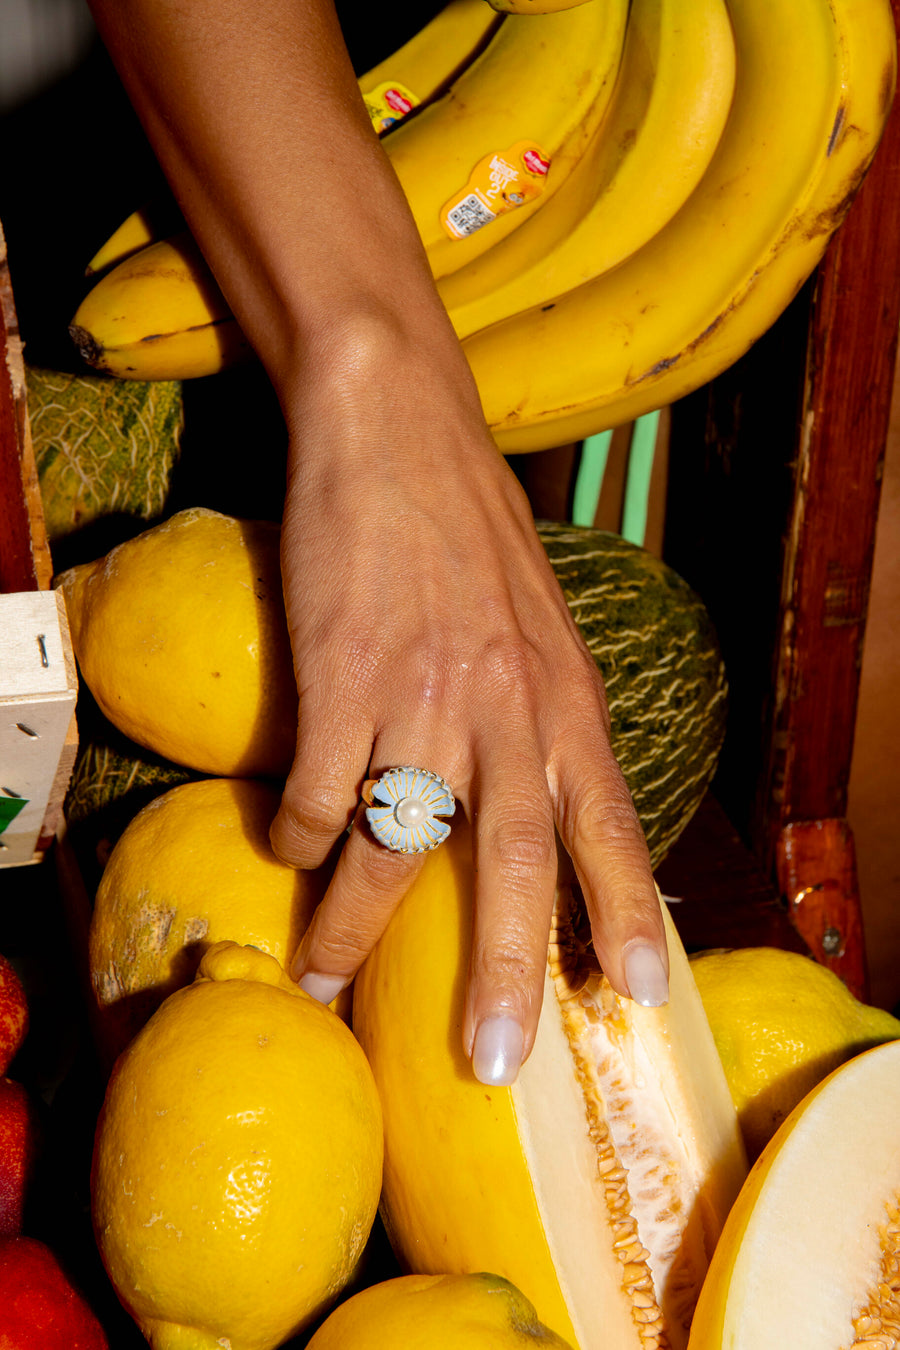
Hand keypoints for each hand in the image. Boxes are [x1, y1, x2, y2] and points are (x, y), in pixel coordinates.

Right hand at [268, 318, 668, 1086]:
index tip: (635, 995)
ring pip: (394, 845)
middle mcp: (505, 704)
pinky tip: (290, 844)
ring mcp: (422, 691)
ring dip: (352, 927)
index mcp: (564, 695)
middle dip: (506, 970)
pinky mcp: (341, 675)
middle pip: (515, 862)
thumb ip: (545, 718)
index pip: (609, 823)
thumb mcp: (540, 626)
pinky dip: (300, 836)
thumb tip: (531, 813)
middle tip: (493, 1058)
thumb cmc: (466, 532)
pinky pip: (319, 794)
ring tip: (322, 979)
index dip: (624, 912)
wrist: (395, 429)